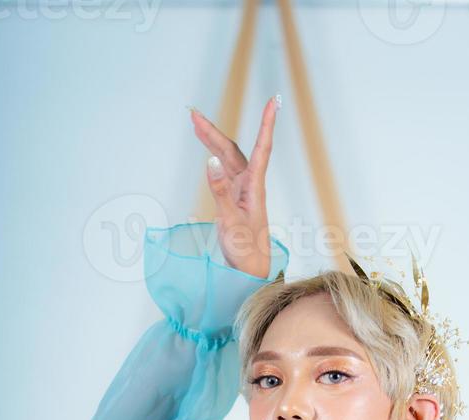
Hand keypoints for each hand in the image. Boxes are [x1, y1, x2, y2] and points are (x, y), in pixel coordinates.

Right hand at [188, 95, 279, 278]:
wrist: (252, 270)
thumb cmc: (246, 250)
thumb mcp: (231, 221)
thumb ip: (220, 191)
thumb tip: (210, 161)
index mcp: (255, 187)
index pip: (262, 148)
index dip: (267, 124)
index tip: (274, 101)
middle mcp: (250, 184)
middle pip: (233, 150)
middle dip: (214, 131)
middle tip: (193, 115)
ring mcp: (242, 191)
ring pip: (227, 158)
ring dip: (212, 141)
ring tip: (195, 124)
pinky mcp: (235, 199)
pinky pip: (224, 171)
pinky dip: (214, 157)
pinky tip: (206, 150)